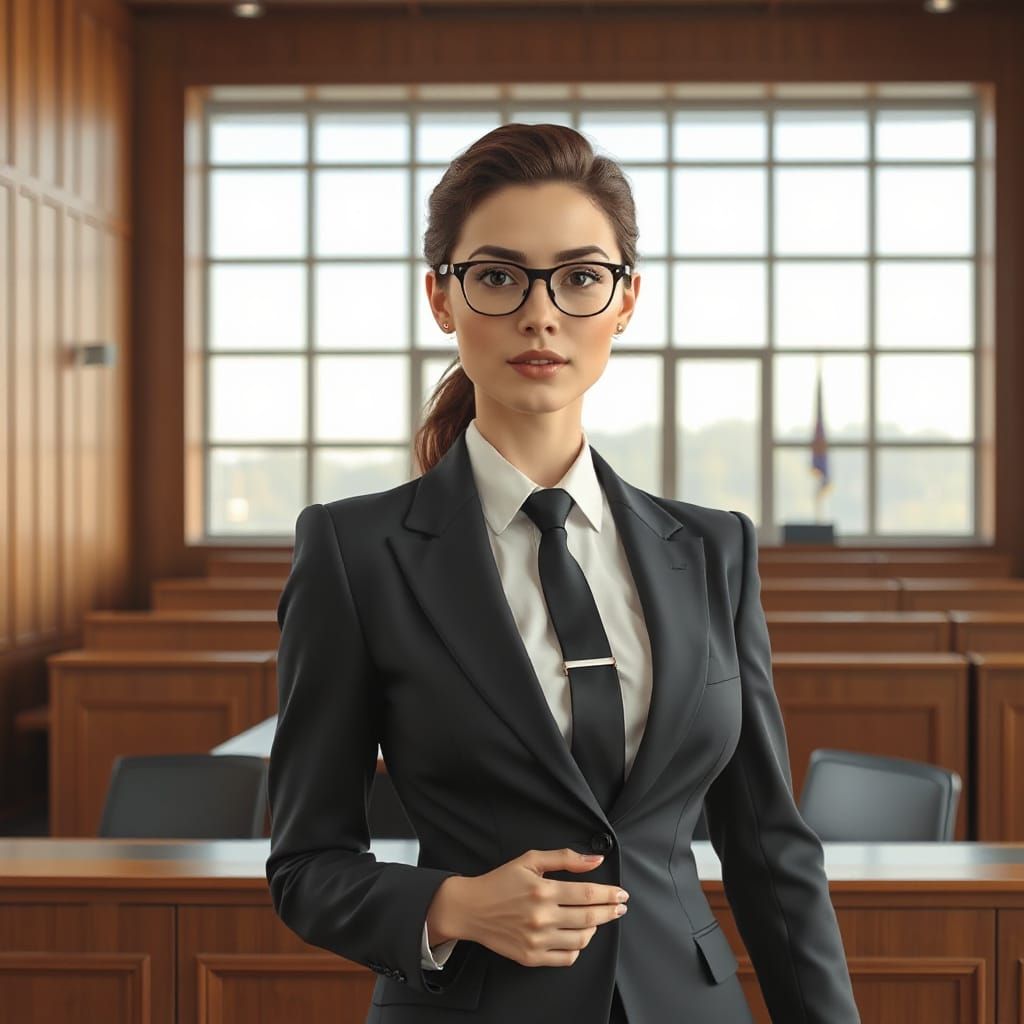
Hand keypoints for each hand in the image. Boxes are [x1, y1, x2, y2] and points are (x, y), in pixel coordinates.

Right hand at [429, 848, 628, 966]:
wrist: (471, 908)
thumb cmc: (500, 882)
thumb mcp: (530, 860)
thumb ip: (565, 858)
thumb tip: (595, 859)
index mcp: (543, 890)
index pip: (586, 894)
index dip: (608, 894)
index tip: (621, 894)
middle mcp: (541, 917)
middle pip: (589, 917)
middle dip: (610, 911)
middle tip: (620, 907)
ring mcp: (537, 940)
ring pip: (581, 939)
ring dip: (595, 928)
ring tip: (595, 919)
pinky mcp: (531, 957)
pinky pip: (567, 957)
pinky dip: (578, 948)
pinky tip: (577, 935)